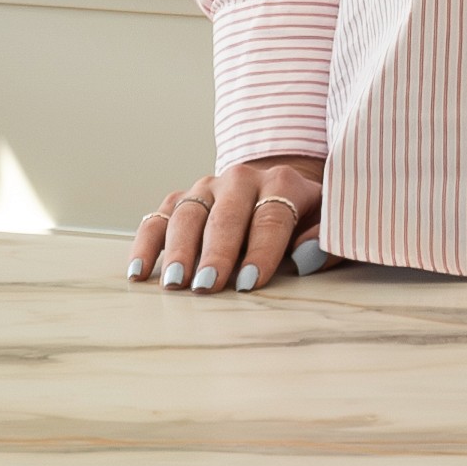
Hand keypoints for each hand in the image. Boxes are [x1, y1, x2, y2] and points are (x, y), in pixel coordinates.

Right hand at [136, 156, 327, 291]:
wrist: (279, 187)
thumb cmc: (304, 216)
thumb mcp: (326, 222)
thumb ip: (325, 239)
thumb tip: (306, 259)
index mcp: (281, 183)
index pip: (270, 217)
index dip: (260, 251)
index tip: (249, 284)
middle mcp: (240, 179)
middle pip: (225, 216)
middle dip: (216, 253)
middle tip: (208, 286)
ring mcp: (206, 187)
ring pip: (187, 214)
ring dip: (179, 250)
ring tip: (175, 284)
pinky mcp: (181, 199)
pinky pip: (158, 218)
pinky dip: (145, 244)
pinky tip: (139, 273)